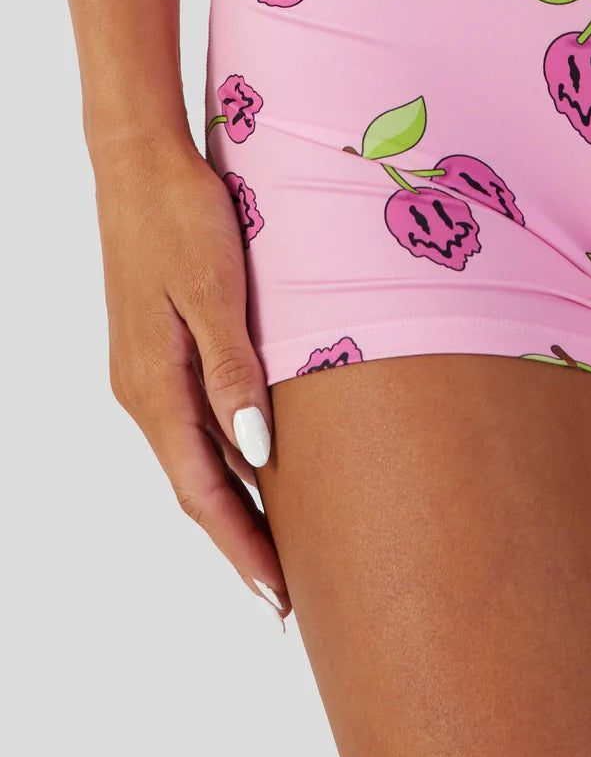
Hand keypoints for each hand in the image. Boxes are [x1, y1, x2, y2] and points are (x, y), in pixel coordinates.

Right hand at [95, 134, 289, 623]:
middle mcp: (142, 390)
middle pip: (195, 486)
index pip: (202, 491)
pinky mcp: (156, 348)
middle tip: (286, 592)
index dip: (240, 546)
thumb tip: (256, 455)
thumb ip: (234, 371)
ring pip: (193, 457)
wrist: (139, 160)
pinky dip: (223, 458)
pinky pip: (191, 423)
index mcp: (154, 386)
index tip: (277, 596)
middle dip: (238, 542)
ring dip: (231, 504)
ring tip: (279, 545)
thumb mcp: (215, 290)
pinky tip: (255, 465)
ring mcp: (145, 371)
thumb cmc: (183, 216)